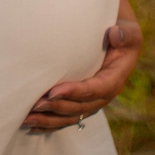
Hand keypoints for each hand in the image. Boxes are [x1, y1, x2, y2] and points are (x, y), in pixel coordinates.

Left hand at [22, 0, 141, 131]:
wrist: (115, 33)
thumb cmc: (120, 28)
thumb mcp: (127, 30)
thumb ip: (125, 33)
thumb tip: (115, 34)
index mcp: (115, 78)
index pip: (96, 89)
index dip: (76, 92)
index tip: (53, 91)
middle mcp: (104, 93)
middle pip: (81, 107)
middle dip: (58, 108)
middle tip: (35, 105)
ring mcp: (92, 100)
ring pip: (72, 116)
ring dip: (50, 119)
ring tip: (26, 118)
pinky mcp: (82, 100)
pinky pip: (67, 116)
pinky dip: (51, 122)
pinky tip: (32, 125)